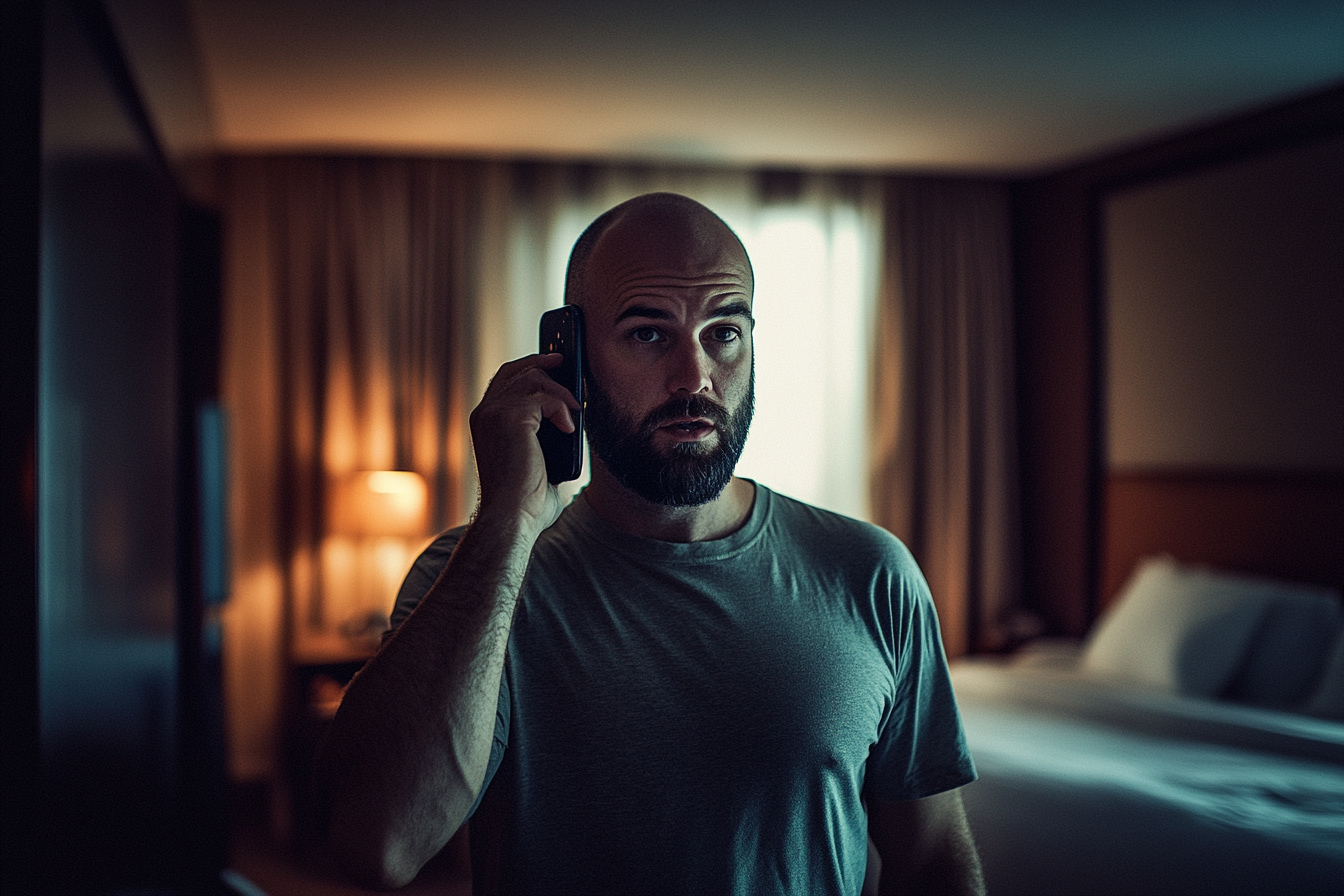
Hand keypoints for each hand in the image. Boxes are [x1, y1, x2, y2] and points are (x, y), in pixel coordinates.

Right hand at [469, 353, 580, 534]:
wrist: (512, 520)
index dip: (529, 365)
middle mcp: (484, 414)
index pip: (504, 379)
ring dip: (561, 392)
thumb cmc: (526, 504)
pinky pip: (543, 396)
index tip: (554, 362)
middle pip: (517, 370)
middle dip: (546, 363)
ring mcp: (494, 414)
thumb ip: (548, 441)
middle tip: (570, 365)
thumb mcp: (540, 462)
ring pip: (532, 378)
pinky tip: (570, 430)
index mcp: (486, 423)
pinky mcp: (510, 419)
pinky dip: (562, 408)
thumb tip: (573, 425)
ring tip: (575, 412)